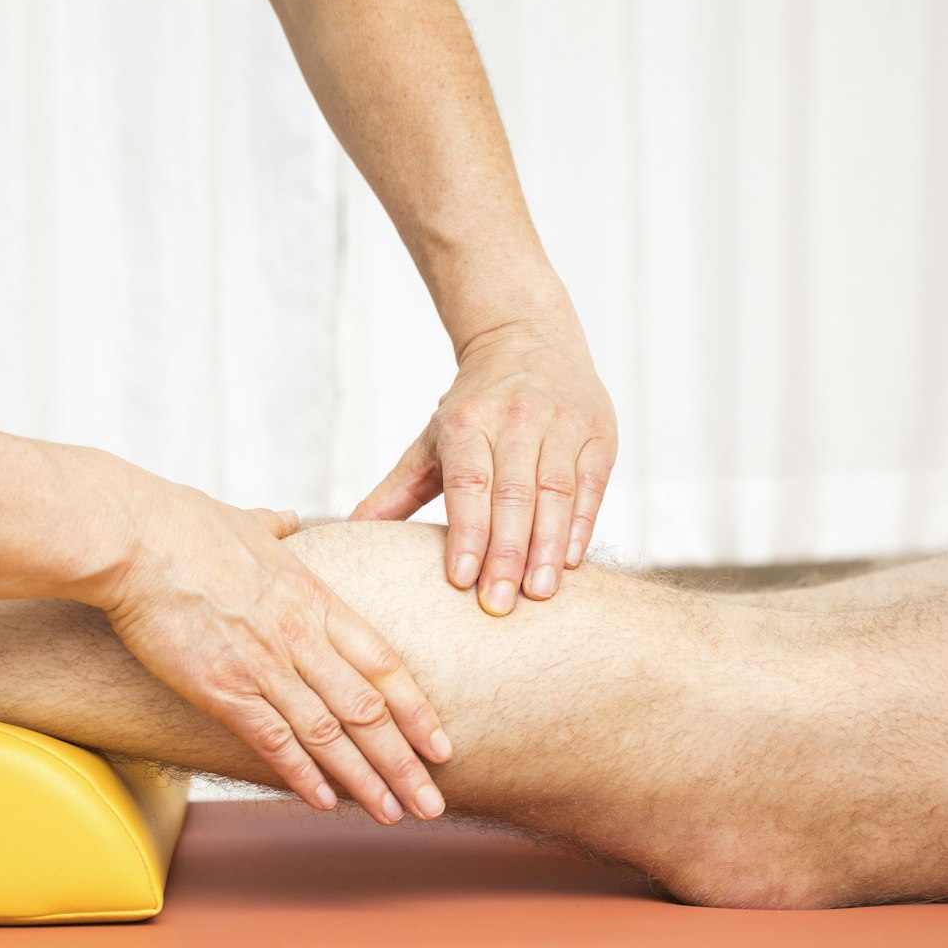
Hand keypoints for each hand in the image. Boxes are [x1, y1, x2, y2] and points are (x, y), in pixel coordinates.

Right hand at [101, 487, 450, 823]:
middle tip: (432, 803)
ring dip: (366, 780)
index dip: (417, 710)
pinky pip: (273, 741)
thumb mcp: (247, 521)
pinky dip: (303, 775)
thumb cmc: (181, 524)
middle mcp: (300, 636)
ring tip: (395, 814)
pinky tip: (326, 803)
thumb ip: (275, 527)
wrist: (132, 538)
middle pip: (369, 709)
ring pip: (330, 734)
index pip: (383, 664)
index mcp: (314, 598)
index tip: (442, 744)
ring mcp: (263, 665)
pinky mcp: (221, 688)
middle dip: (406, 762)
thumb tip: (286, 517)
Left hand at [352, 310, 616, 613]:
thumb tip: (348, 534)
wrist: (528, 342)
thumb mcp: (431, 442)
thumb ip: (395, 491)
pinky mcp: (599, 433)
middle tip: (498, 605)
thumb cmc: (473, 407)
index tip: (460, 580)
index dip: (466, 533)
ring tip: (538, 594)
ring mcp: (562, 424)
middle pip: (512, 495)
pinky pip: (590, 485)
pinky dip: (580, 525)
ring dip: (547, 547)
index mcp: (466, 422)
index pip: (467, 484)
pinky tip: (570, 562)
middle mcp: (516, 419)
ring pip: (555, 493)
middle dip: (506, 554)